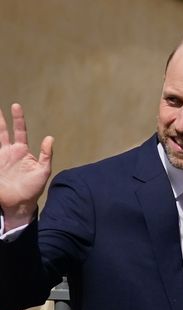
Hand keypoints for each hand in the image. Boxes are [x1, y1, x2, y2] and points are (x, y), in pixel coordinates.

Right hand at [0, 104, 52, 228]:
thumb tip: (50, 138)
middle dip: (1, 118)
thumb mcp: (43, 172)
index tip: (15, 106)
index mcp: (22, 151)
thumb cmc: (33, 189)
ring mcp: (0, 157)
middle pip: (3, 130)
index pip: (20, 131)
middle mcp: (9, 151)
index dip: (18, 119)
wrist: (19, 203)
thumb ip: (46, 155)